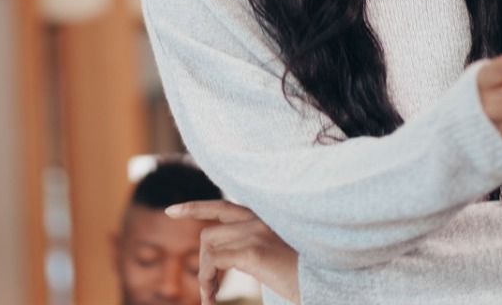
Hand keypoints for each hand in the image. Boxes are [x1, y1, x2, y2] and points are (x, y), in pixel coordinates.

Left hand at [166, 200, 300, 304]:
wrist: (330, 282)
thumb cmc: (306, 273)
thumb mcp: (276, 254)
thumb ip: (251, 246)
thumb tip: (222, 257)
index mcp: (264, 217)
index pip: (222, 206)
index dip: (195, 207)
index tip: (171, 211)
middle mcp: (259, 219)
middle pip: (209, 234)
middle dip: (202, 262)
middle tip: (207, 290)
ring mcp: (255, 232)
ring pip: (209, 248)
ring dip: (204, 276)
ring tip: (210, 298)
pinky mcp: (253, 251)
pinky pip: (215, 262)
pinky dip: (208, 281)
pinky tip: (212, 298)